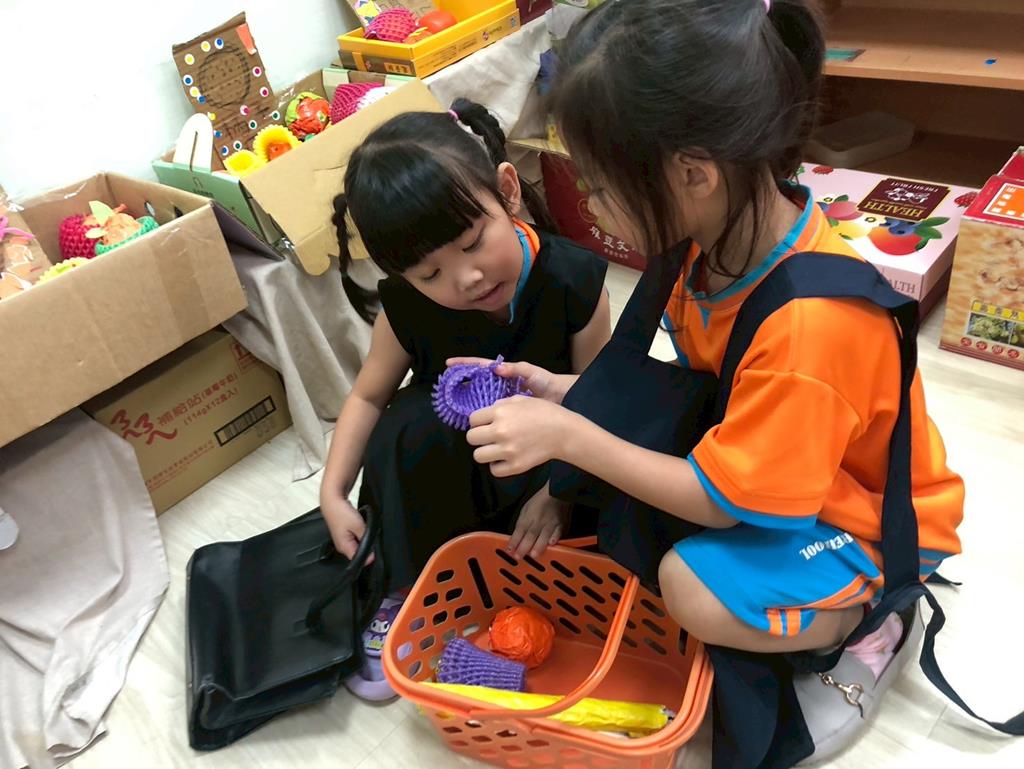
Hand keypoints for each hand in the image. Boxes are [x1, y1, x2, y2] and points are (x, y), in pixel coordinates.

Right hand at [320, 492, 372, 562]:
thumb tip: (372, 555)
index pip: (359, 560)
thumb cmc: (341, 512)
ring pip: (358, 544)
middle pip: (359, 552)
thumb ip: (366, 540)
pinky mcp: (345, 534)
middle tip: (368, 534)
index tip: (375, 548)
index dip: (369, 556)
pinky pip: (356, 537)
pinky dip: (360, 533)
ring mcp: (343, 540)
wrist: (332, 500)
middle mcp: (342, 547)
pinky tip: (360, 526)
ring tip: (362, 528)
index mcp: (344, 548)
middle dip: (367, 545)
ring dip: (363, 538)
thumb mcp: (359, 526)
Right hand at [445, 357, 573, 403]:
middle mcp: (500, 385)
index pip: (480, 366)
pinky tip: (471, 419)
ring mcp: (502, 399)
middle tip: (447, 387)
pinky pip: (489, 413)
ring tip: (453, 401)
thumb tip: (496, 368)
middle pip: (475, 382)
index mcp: (504, 373)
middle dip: (461, 383)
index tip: (449, 364)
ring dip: (467, 399)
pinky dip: (480, 415)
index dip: (465, 364)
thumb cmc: (546, 382)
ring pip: (479, 397)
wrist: (560, 399)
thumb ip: (515, 368)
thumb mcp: (531, 372)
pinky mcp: (506, 412)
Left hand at [467, 396, 577, 476]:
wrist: (564, 432)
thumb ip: (501, 404)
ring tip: (495, 448)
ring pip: (478, 456)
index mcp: (500, 413)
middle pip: (471, 438)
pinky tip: (505, 458)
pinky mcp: (515, 466)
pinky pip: (494, 470)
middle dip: (478, 436)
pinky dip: (497, 465)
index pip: (472, 420)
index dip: (478, 421)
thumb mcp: (521, 400)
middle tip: (489, 436)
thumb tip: (487, 411)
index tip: (486, 423)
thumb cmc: (545, 412)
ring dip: (485, 452)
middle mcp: (500, 431)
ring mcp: (507, 451)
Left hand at [509, 485, 569, 558]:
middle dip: (523, 547)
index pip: (519, 531)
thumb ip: (521, 524)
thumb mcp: (525, 509)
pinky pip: (558, 532)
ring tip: (533, 555)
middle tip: (519, 557)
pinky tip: (552, 544)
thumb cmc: (540, 501)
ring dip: (538, 546)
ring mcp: (550, 523)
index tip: (509, 550)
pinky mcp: (561, 524)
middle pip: (530, 535)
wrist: (556, 492)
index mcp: (528, 517)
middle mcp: (538, 521)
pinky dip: (555, 538)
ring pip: (543, 535)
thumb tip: (516, 537)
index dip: (514, 541)